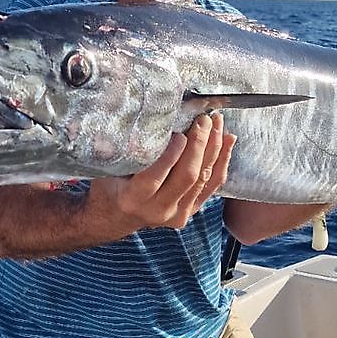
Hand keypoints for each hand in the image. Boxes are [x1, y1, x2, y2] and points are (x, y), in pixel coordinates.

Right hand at [88, 112, 236, 232]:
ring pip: (203, 179)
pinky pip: (212, 186)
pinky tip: (228, 140)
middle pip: (186, 177)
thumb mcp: (108, 169)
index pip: (155, 177)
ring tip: (218, 123)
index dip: (171, 155)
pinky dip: (222, 161)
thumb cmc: (109, 186)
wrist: (115, 217)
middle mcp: (157, 210)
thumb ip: (122, 151)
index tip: (180, 133)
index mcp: (133, 198)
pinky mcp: (189, 212)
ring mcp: (176, 214)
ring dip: (214, 148)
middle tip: (204, 120)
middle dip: (199, 145)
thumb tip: (138, 121)